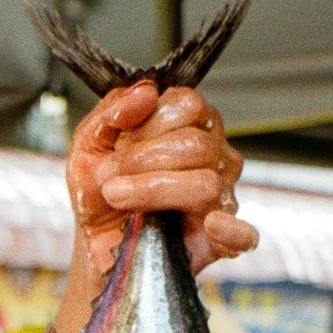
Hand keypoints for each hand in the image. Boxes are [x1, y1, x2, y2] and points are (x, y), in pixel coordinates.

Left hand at [66, 81, 257, 277]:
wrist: (94, 241)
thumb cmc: (98, 190)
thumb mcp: (89, 145)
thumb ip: (112, 113)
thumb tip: (146, 91)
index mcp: (189, 126)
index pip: (189, 105)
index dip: (151, 123)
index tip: (118, 143)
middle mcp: (213, 157)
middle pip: (196, 144)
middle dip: (143, 159)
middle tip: (107, 177)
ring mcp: (220, 198)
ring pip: (206, 184)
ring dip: (153, 190)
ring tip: (116, 198)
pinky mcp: (220, 241)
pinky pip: (244, 234)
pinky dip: (231, 230)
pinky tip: (210, 225)